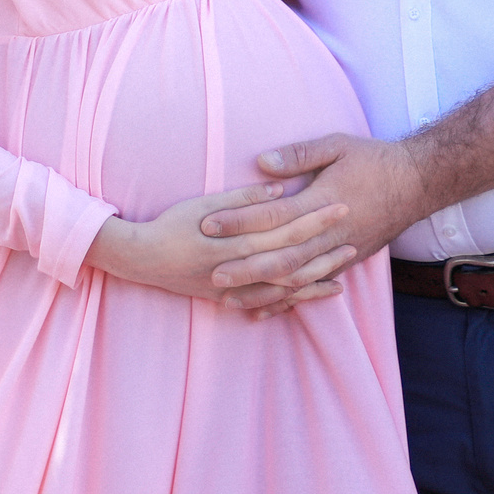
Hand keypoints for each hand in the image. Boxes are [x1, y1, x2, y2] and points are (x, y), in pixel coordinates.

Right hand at [85, 183, 353, 304]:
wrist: (140, 259)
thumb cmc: (171, 224)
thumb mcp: (204, 204)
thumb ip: (245, 199)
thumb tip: (282, 189)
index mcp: (236, 241)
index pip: (286, 229)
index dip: (316, 218)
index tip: (341, 205)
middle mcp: (239, 269)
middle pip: (292, 261)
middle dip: (324, 252)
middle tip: (353, 241)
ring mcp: (235, 289)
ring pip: (284, 289)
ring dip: (314, 281)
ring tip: (342, 273)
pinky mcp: (228, 299)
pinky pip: (267, 304)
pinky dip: (291, 301)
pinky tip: (310, 297)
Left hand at [200, 135, 428, 313]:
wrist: (417, 182)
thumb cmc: (373, 159)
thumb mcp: (336, 145)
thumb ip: (298, 154)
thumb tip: (262, 162)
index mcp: (322, 202)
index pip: (272, 216)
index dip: (239, 221)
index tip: (208, 224)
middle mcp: (330, 233)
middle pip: (280, 256)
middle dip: (244, 267)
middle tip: (211, 274)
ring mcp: (340, 251)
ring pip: (296, 279)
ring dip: (262, 291)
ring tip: (228, 299)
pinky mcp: (348, 261)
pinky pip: (313, 286)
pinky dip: (289, 300)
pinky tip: (265, 309)